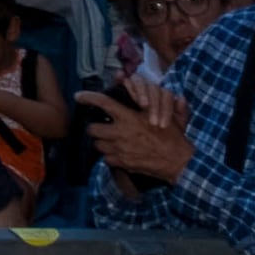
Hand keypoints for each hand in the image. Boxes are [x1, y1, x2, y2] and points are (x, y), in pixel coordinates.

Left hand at [86, 68, 191, 185]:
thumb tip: (155, 90)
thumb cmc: (172, 136)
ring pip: (97, 145)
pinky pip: (106, 159)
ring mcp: (119, 150)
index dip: (88, 98)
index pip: (103, 103)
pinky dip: (109, 156)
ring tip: (109, 140)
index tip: (78, 96)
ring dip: (101, 142)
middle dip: (93, 127)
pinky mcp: (122, 163)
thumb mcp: (164, 114)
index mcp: (129, 118)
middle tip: (100, 127)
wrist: (176, 161)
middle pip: (92, 129)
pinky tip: (118, 152)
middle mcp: (120, 133)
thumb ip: (153, 101)